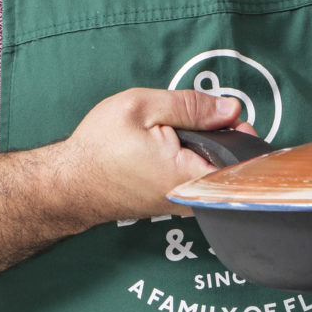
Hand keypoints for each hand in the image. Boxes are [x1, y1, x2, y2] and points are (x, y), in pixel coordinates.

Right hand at [54, 86, 244, 225]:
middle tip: (207, 121)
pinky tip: (175, 150)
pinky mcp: (173, 205)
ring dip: (208, 151)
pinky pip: (198, 181)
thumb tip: (231, 109)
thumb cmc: (99, 147)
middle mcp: (191, 197)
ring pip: (214, 174)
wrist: (69, 183)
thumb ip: (191, 106)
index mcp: (189, 174)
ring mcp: (182, 204)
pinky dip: (194, 162)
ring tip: (185, 134)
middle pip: (230, 167)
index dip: (242, 136)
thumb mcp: (143, 107)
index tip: (232, 120)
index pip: (241, 162)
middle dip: (225, 140)